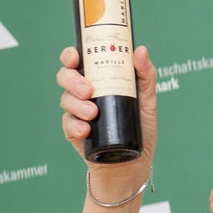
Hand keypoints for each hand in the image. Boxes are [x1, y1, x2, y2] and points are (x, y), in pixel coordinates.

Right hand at [57, 46, 156, 189]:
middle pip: (65, 77)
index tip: (74, 57)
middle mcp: (84, 92)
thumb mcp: (147, 100)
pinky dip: (75, 126)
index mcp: (99, 79)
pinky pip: (67, 124)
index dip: (70, 55)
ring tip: (93, 113)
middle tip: (88, 90)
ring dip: (77, 105)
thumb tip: (141, 50)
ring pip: (65, 100)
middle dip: (73, 81)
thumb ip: (146, 75)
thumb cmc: (141, 127)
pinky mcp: (74, 131)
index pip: (78, 61)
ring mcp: (77, 111)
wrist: (134, 161)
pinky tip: (85, 130)